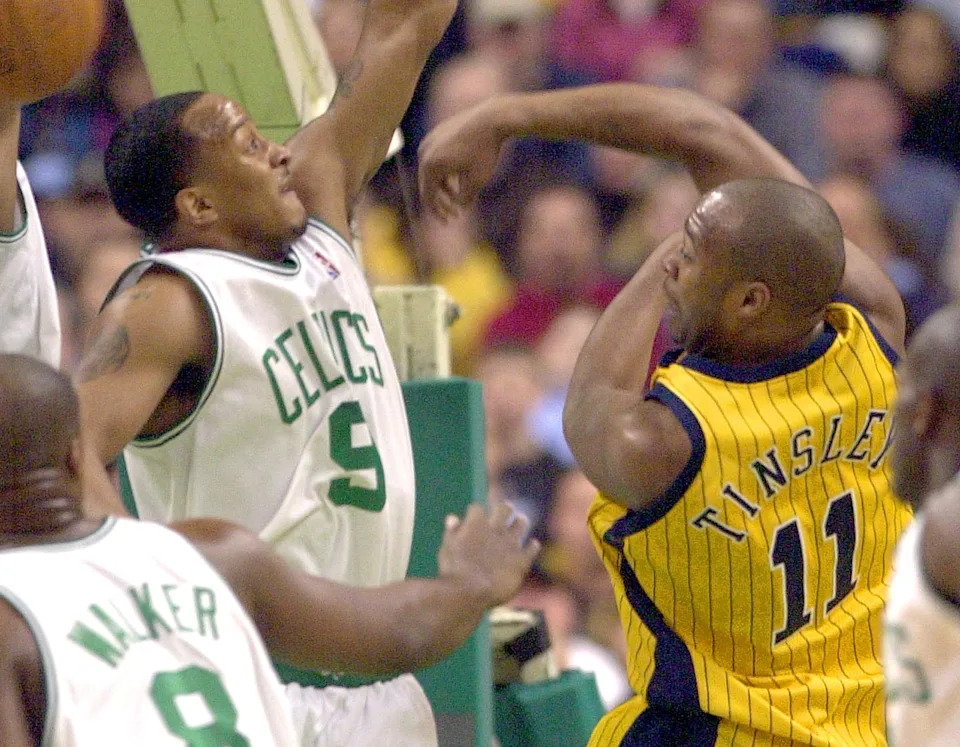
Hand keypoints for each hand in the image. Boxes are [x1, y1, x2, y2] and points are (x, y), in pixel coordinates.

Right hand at [418, 104, 505, 218]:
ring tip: (461, 195)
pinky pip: (436, 158)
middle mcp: (425, 152)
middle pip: (428, 184)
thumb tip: (459, 206)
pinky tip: (460, 177)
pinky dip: (445, 171)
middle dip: (442, 201)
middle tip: (455, 214)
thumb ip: (465, 198)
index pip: (428, 197)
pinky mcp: (437, 133)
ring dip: (444, 187)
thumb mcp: (477, 181)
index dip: (438, 212)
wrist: (492, 118)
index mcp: (430, 166)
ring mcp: (429, 140)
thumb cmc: (485, 151)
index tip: (448, 222)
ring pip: (432, 171)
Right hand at [437, 501, 539, 606]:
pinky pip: (532, 548)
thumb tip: (453, 518)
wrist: (470, 592)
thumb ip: (452, 532)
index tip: (473, 516)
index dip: (474, 512)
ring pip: (521, 523)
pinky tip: (531, 546)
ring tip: (519, 522)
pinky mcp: (521, 560)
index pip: (476, 508)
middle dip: (504, 508)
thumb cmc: (453, 572)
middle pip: (504, 508)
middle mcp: (495, 529)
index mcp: (475, 523)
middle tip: (505, 509)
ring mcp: (510, 544)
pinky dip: (532, 546)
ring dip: (520, 522)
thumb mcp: (447, 549)